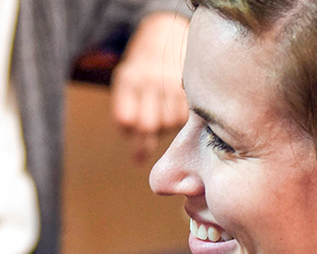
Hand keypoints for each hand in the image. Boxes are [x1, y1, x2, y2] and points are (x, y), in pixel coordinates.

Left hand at [110, 13, 190, 162]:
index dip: (130, 137)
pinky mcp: (190, 83)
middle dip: (146, 143)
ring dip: (166, 129)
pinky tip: (176, 112)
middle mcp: (149, 78)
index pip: (126, 120)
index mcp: (128, 79)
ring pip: (170, 123)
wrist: (165, 31)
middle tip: (144, 150)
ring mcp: (171, 80)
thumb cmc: (143, 67)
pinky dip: (181, 121)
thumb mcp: (126, 82)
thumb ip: (129, 113)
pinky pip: (186, 115)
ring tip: (162, 120)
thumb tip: (139, 159)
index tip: (132, 147)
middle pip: (149, 125)